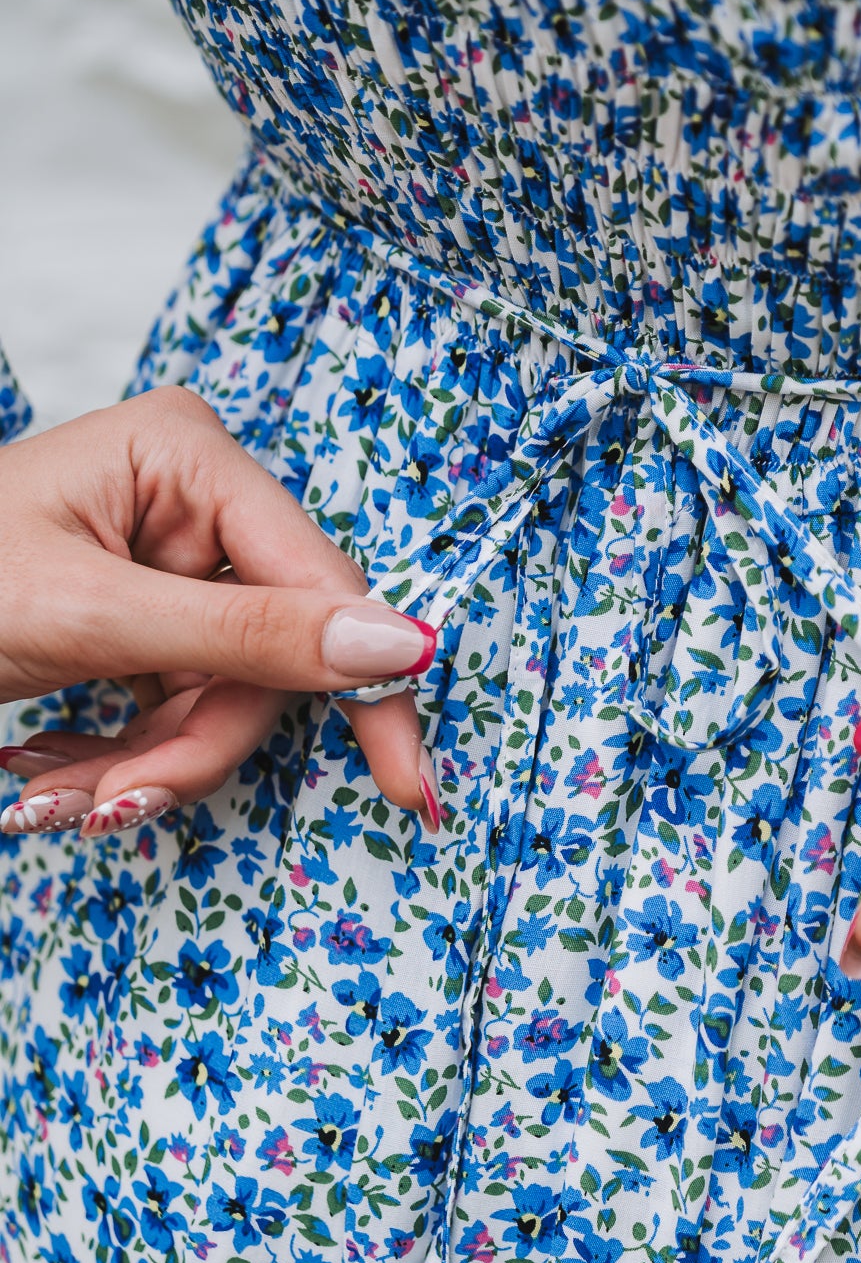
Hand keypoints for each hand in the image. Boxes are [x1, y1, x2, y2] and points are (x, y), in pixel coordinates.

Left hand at [0, 387, 440, 838]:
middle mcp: (191, 499)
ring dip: (144, 766)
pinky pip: (182, 707)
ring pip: (227, 698)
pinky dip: (124, 758)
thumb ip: (246, 635)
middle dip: (189, 744)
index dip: (361, 682)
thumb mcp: (89, 619)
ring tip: (48, 794)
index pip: (314, 578)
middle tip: (113, 806)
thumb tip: (399, 644)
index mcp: (188, 455)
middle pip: (271, 653)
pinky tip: (48, 772)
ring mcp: (171, 562)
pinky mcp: (148, 620)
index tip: (411, 786)